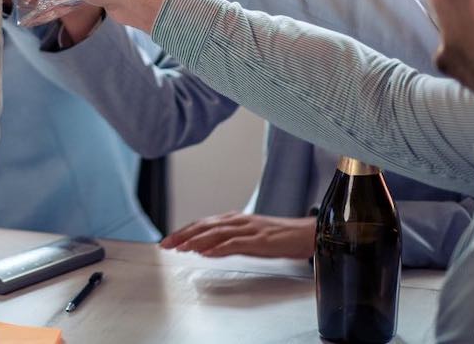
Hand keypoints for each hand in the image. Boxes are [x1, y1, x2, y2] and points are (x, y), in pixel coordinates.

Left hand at [161, 212, 314, 259]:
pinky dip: (220, 247)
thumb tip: (206, 249)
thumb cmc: (279, 237)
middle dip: (183, 235)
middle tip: (166, 244)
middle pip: (205, 226)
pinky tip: (208, 253)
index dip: (184, 231)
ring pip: (217, 233)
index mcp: (234, 220)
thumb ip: (228, 241)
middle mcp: (238, 221)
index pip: (203, 224)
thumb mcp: (248, 238)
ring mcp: (249, 229)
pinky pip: (236, 243)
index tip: (168, 240)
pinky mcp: (260, 239)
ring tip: (182, 248)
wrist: (307, 234)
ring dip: (197, 241)